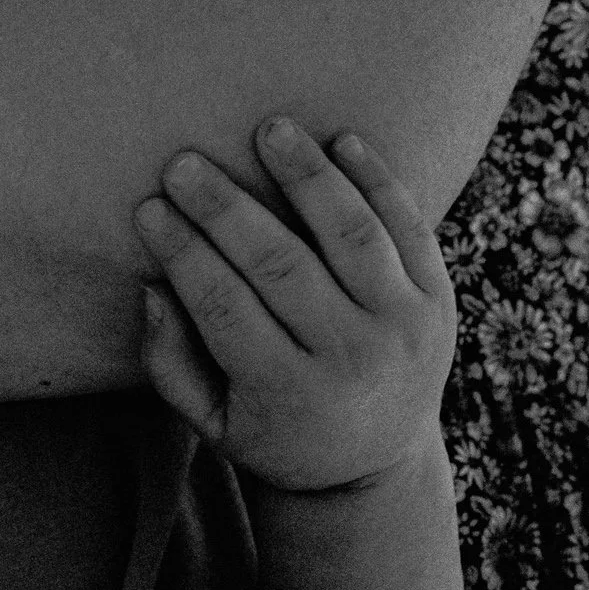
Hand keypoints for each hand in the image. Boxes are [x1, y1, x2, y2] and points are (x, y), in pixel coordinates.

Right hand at [133, 121, 454, 491]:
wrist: (378, 460)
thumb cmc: (276, 429)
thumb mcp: (212, 421)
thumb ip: (170, 363)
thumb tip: (150, 285)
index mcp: (289, 395)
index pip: (224, 307)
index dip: (182, 254)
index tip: (148, 207)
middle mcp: (353, 359)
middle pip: (281, 265)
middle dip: (225, 208)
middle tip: (184, 162)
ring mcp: (404, 327)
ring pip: (352, 235)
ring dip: (308, 176)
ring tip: (270, 129)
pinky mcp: (441, 300)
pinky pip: (410, 228)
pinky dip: (379, 181)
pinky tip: (342, 141)